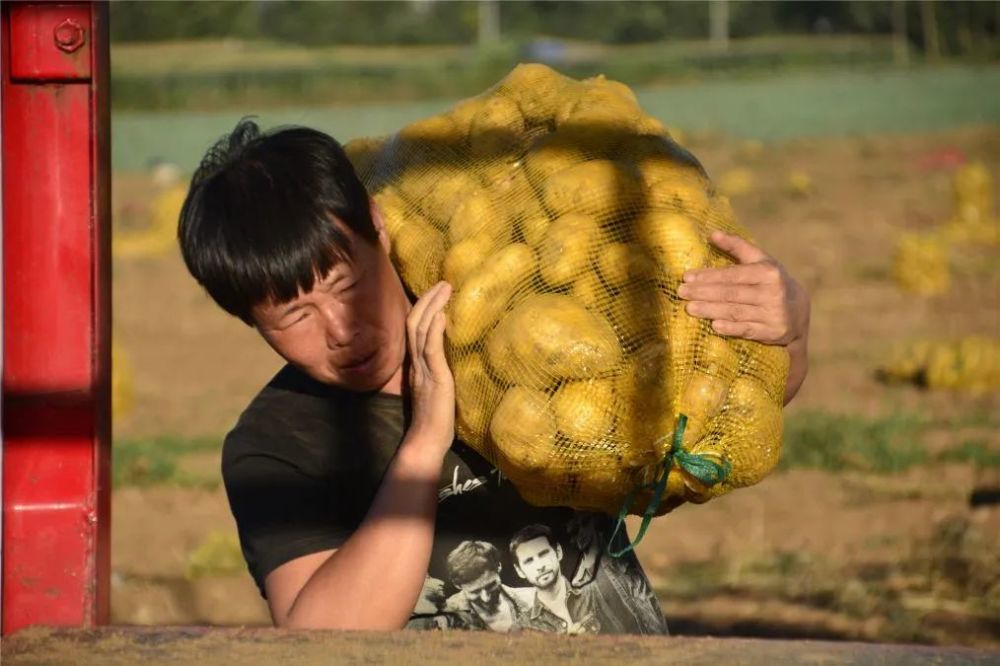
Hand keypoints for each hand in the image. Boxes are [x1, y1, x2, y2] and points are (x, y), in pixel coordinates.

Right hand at [405, 281, 454, 453]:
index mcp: (417, 365)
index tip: (437, 293)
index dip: (424, 309)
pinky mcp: (434, 378)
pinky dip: (436, 330)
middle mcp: (416, 363)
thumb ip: (439, 372)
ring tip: (446, 288)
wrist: (426, 442)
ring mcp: (423, 370)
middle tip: (443, 282)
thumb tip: (451, 359)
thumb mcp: (437, 390)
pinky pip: (431, 350)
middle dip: (428, 299)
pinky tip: (443, 315)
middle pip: (415, 322)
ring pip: (420, 330)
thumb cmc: (435, 421)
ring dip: (433, 306)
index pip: (415, 330)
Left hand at [677, 231, 809, 345]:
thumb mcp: (760, 261)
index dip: (709, 276)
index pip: (733, 274)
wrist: (798, 311)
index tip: (686, 276)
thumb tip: (713, 233)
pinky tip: (714, 325)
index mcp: (768, 272)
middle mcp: (772, 293)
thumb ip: (737, 246)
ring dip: (710, 310)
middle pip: (731, 293)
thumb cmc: (770, 281)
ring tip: (689, 308)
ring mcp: (773, 314)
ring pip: (736, 312)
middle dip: (704, 293)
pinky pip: (747, 330)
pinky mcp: (772, 332)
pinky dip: (731, 328)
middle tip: (681, 292)